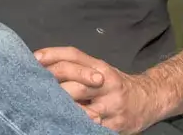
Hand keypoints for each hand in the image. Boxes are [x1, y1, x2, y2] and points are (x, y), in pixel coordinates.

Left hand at [35, 46, 160, 133]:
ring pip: (81, 111)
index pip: (74, 56)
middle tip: (36, 90)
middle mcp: (107, 85)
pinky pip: (90, 127)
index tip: (34, 59)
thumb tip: (41, 61)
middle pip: (76, 85)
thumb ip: (75, 65)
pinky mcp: (114, 127)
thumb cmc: (115, 84)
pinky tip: (63, 123)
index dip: (52, 56)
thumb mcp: (99, 68)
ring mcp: (111, 108)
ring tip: (46, 109)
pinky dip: (75, 126)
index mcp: (101, 68)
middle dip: (54, 88)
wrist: (148, 100)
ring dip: (63, 110)